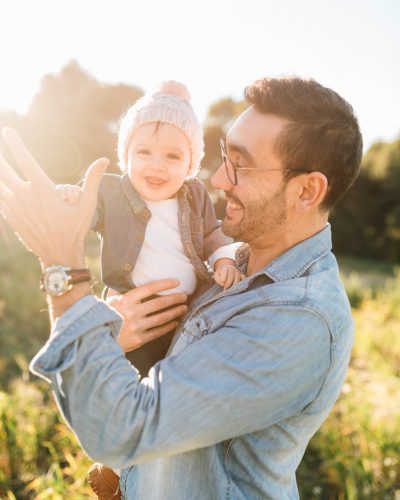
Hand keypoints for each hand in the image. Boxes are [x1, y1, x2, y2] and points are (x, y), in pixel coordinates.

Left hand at [0, 128, 107, 267]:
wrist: (58, 254)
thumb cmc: (75, 228)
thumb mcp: (87, 204)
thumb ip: (93, 179)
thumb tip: (103, 159)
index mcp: (43, 190)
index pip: (25, 160)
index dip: (15, 144)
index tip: (7, 131)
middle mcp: (25, 197)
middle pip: (3, 170)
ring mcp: (15, 208)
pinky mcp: (10, 217)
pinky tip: (1, 186)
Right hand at [106, 280, 187, 352]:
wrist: (98, 339)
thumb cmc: (104, 316)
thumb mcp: (109, 300)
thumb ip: (118, 290)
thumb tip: (124, 276)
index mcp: (126, 300)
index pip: (150, 288)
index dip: (165, 284)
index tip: (177, 282)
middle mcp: (132, 312)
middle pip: (159, 303)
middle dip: (175, 298)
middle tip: (184, 295)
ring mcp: (136, 327)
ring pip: (161, 318)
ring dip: (175, 312)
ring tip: (183, 308)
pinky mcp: (139, 339)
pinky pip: (158, 332)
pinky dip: (168, 326)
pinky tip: (175, 322)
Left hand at [213, 263, 244, 289]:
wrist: (227, 268)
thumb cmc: (221, 274)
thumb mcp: (216, 275)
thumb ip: (217, 278)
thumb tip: (223, 283)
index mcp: (225, 268)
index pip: (225, 273)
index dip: (223, 279)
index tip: (222, 284)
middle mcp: (232, 269)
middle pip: (231, 276)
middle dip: (228, 284)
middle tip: (225, 289)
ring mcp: (238, 272)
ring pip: (238, 279)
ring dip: (234, 285)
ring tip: (230, 290)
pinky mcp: (242, 275)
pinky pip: (243, 279)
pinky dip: (241, 284)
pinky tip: (237, 288)